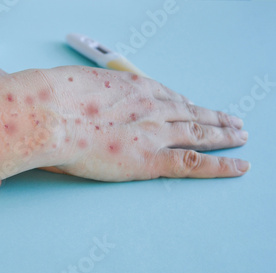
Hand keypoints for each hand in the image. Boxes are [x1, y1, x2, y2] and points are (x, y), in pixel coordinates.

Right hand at [45, 66, 248, 180]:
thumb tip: (74, 108)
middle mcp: (149, 107)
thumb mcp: (70, 89)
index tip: (195, 105)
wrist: (51, 115)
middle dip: (213, 117)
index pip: (167, 96)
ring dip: (224, 135)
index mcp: (131, 88)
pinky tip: (238, 166)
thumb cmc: (52, 101)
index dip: (186, 103)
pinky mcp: (150, 159)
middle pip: (191, 113)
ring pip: (200, 134)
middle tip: (233, 121)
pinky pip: (194, 163)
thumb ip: (81, 98)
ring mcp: (153, 133)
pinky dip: (220, 166)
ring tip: (240, 136)